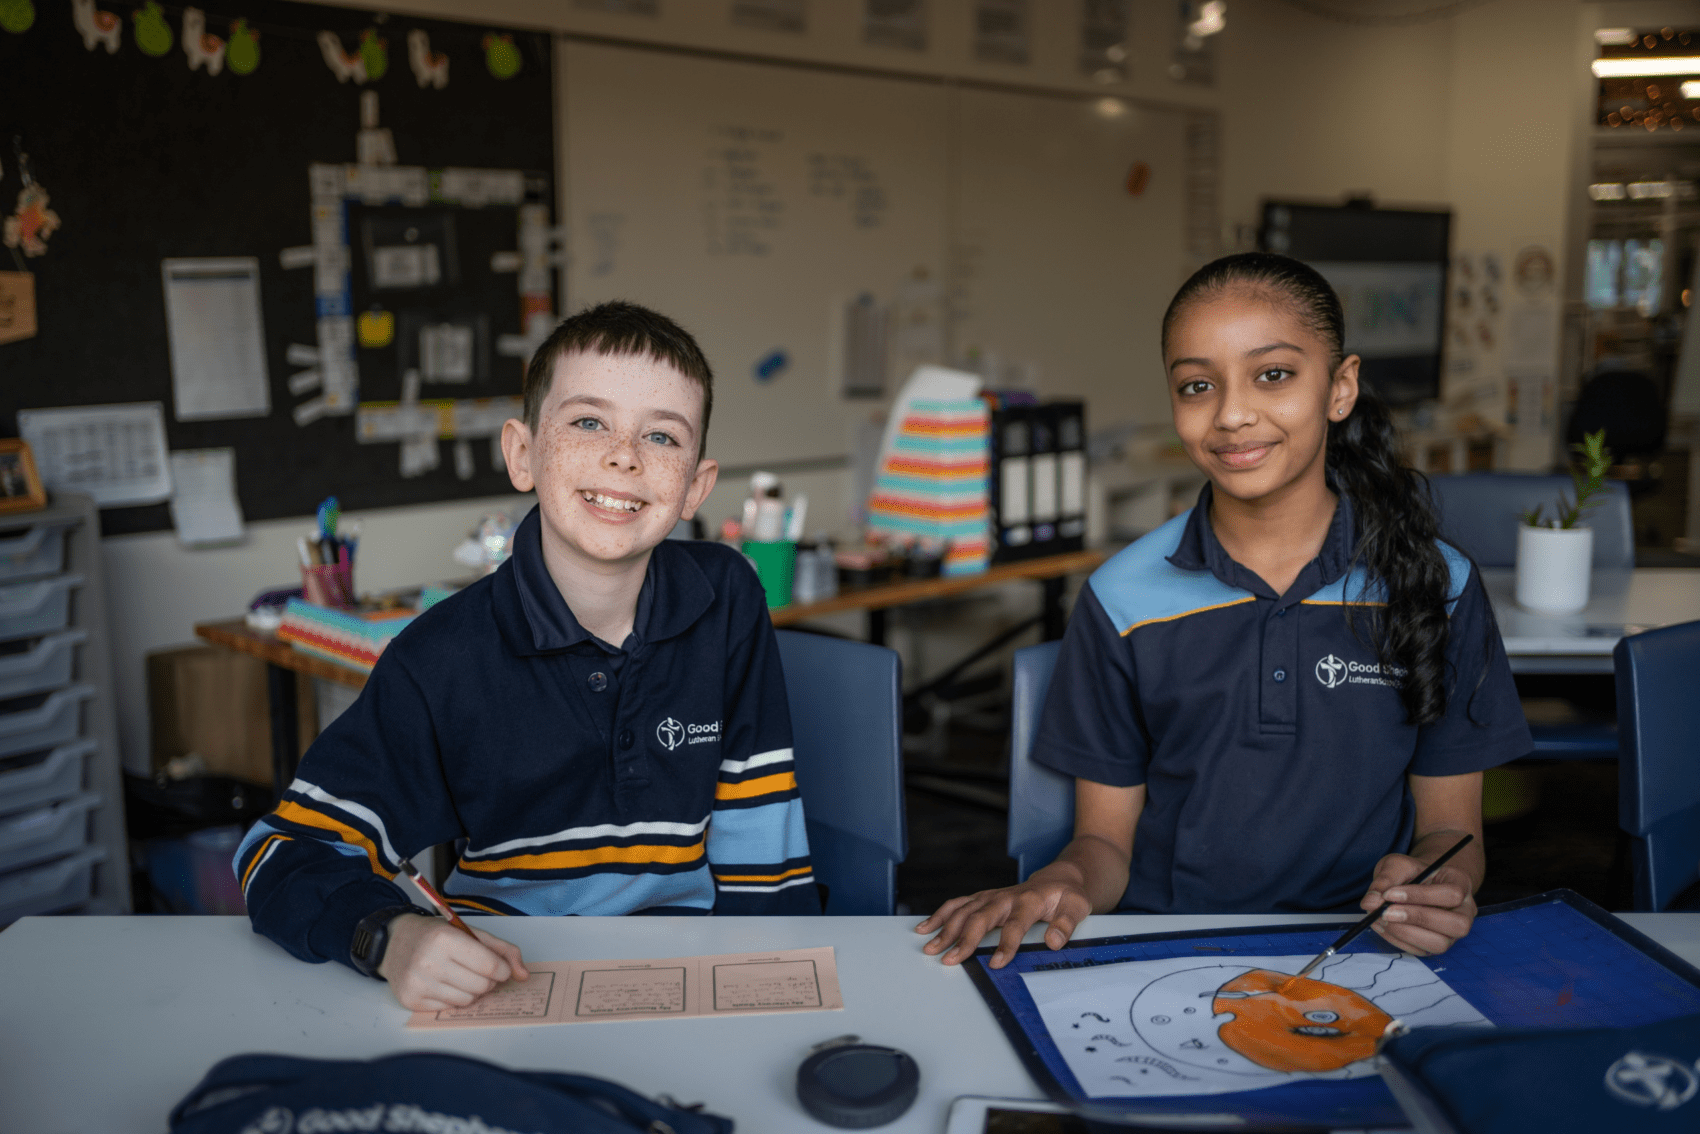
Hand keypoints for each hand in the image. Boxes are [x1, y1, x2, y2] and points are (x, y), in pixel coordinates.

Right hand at [377, 914, 529, 1010]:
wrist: (395, 943)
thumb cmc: (436, 936)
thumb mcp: (471, 932)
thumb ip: (503, 950)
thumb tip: (524, 975)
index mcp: (445, 940)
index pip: (490, 965)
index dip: (502, 970)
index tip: (500, 969)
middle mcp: (429, 962)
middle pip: (481, 986)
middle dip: (487, 981)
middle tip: (479, 971)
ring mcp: (418, 983)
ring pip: (467, 1001)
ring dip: (472, 991)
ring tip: (462, 976)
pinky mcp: (411, 1001)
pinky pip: (449, 1008)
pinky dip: (454, 998)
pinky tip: (445, 984)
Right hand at [914, 874, 1091, 968]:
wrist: (1057, 878)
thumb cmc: (1067, 896)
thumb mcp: (1077, 907)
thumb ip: (1066, 924)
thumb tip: (1054, 942)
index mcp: (1029, 900)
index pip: (1015, 924)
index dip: (1006, 944)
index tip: (995, 963)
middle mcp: (1005, 897)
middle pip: (980, 917)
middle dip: (963, 939)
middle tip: (949, 960)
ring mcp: (991, 896)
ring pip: (964, 910)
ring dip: (945, 929)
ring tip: (930, 947)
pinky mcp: (983, 898)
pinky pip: (958, 904)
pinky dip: (940, 915)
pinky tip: (926, 928)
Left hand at [1361, 853, 1476, 955]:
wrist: (1416, 882)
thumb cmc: (1411, 872)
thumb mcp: (1398, 865)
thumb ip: (1385, 880)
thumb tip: (1370, 903)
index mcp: (1461, 884)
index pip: (1452, 894)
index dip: (1420, 896)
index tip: (1389, 894)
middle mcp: (1464, 912)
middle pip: (1456, 924)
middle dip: (1418, 918)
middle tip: (1385, 912)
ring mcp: (1452, 933)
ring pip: (1440, 944)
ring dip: (1406, 933)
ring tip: (1380, 919)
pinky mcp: (1435, 945)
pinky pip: (1421, 951)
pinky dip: (1398, 940)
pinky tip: (1381, 926)